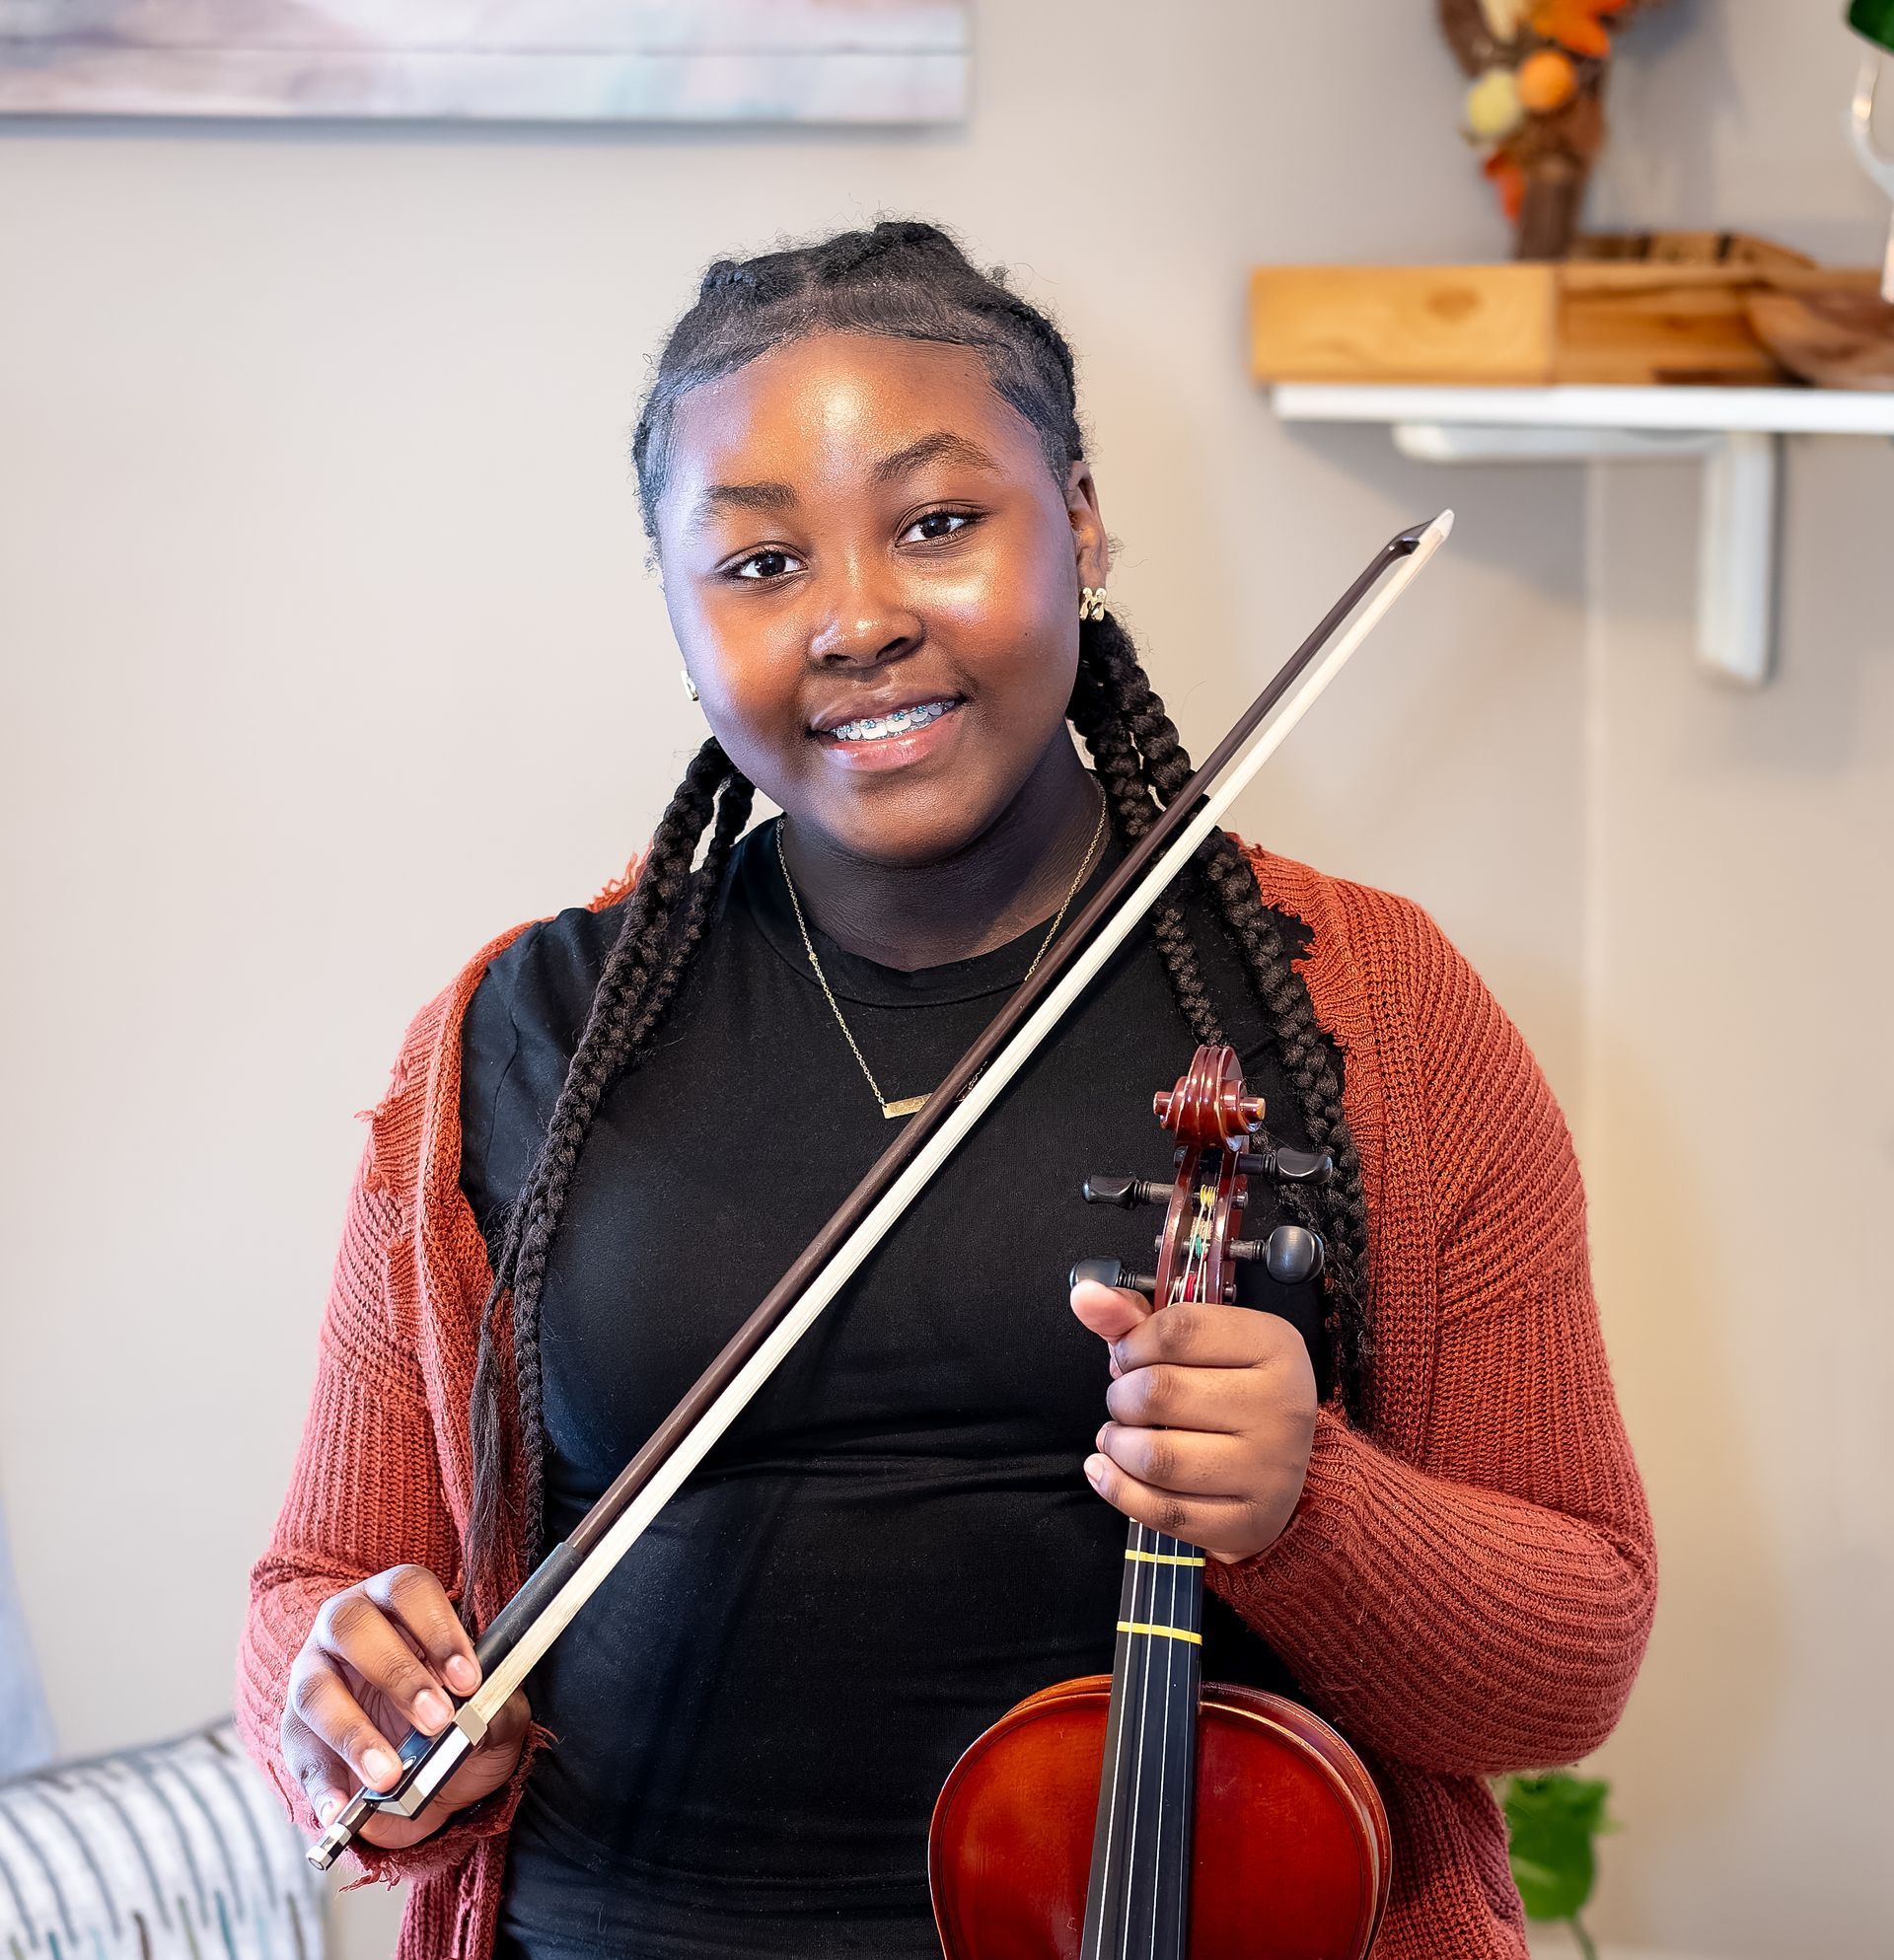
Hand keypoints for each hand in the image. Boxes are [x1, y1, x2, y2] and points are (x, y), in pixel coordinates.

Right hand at [282, 1564, 530, 1849]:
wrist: (424, 1775)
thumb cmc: (454, 1717)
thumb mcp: (488, 1711)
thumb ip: (493, 1710)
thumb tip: (482, 1719)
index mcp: (395, 1604)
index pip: (408, 1590)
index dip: (438, 1628)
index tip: (467, 1679)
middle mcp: (345, 1628)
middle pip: (354, 1627)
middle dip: (398, 1674)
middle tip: (437, 1720)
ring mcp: (312, 1676)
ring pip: (316, 1690)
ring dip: (355, 1735)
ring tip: (389, 1775)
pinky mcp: (296, 1733)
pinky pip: (302, 1756)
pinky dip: (323, 1787)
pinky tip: (344, 1810)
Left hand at [1070, 1278, 1317, 1563]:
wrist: (1280, 1468)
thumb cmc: (1229, 1390)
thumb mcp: (1196, 1342)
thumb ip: (1135, 1316)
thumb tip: (1084, 1295)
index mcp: (1274, 1345)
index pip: (1179, 1329)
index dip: (1133, 1342)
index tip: (1129, 1356)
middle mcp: (1281, 1405)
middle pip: (1160, 1392)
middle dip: (1121, 1396)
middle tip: (1125, 1401)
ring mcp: (1268, 1469)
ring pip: (1157, 1458)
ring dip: (1117, 1444)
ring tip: (1118, 1436)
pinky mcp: (1248, 1522)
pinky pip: (1163, 1512)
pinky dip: (1117, 1488)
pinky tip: (1108, 1469)